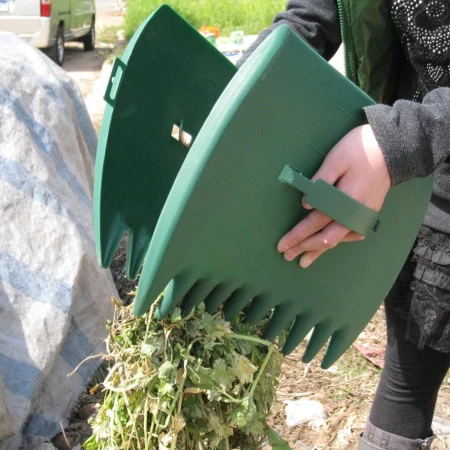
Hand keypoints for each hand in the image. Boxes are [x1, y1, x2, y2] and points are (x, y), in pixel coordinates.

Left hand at [277, 124, 391, 267]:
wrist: (393, 148)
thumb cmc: (359, 149)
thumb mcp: (335, 160)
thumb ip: (320, 182)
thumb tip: (306, 204)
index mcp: (344, 201)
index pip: (315, 223)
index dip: (297, 236)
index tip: (282, 246)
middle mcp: (354, 214)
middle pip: (326, 238)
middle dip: (305, 248)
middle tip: (287, 256)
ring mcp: (364, 216)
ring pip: (339, 239)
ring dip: (320, 250)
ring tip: (305, 260)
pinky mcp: (369, 213)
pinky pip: (352, 234)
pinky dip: (338, 241)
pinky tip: (331, 244)